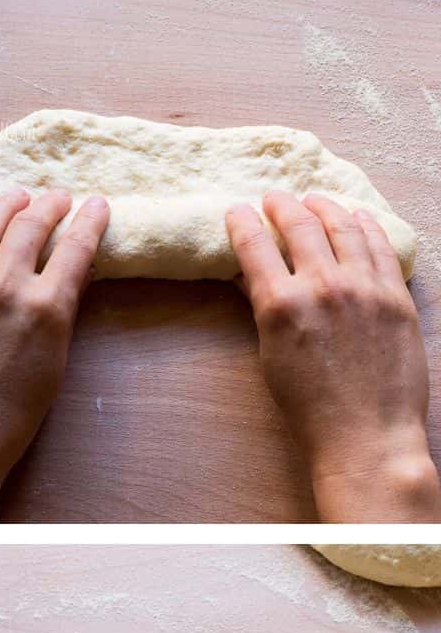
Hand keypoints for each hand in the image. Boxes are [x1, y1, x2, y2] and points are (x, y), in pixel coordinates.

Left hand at [0, 190, 108, 521]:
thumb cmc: (10, 415)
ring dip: (6, 205)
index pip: (77, 247)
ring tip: (16, 197)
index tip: (96, 205)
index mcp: (48, 307)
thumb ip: (60, 314)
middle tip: (56, 199)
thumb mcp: (54, 362)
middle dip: (49, 205)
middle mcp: (8, 286)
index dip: (90, 220)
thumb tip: (67, 278)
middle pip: (32, 226)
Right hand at [227, 191, 440, 521]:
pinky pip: (380, 247)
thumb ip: (264, 312)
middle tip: (274, 197)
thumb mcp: (270, 358)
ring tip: (314, 199)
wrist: (365, 435)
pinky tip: (357, 218)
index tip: (236, 210)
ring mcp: (364, 287)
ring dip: (324, 208)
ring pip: (343, 227)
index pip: (255, 248)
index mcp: (281, 306)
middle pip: (300, 227)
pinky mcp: (396, 296)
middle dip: (282, 206)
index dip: (242, 223)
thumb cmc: (309, 409)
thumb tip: (254, 281)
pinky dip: (365, 226)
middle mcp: (323, 286)